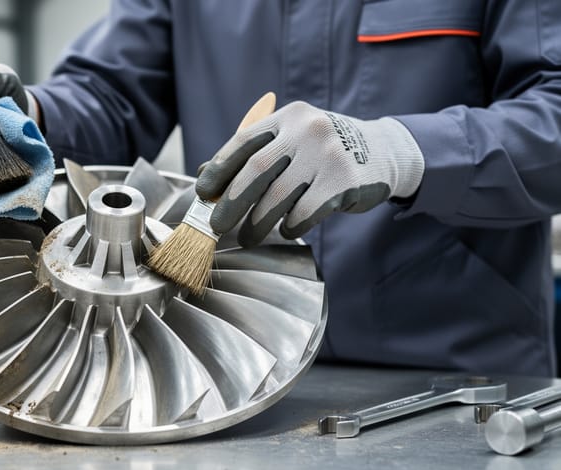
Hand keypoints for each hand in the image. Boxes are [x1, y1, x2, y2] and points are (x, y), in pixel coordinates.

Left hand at [195, 101, 424, 244]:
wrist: (383, 151)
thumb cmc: (324, 151)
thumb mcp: (290, 141)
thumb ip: (251, 156)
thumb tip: (205, 176)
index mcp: (287, 117)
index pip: (243, 141)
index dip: (219, 169)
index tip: (203, 192)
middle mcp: (307, 130)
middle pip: (256, 171)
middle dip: (231, 202)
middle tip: (217, 224)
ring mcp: (327, 154)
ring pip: (279, 197)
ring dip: (257, 223)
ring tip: (248, 236)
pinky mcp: (344, 181)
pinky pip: (305, 212)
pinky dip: (290, 226)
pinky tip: (287, 228)